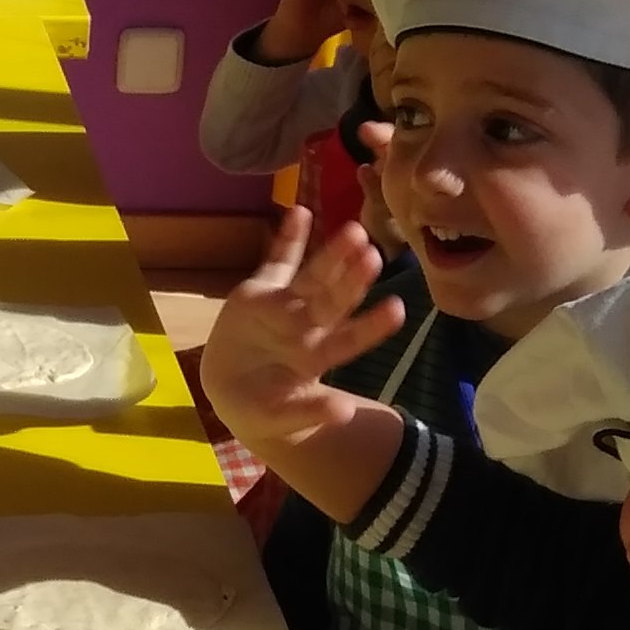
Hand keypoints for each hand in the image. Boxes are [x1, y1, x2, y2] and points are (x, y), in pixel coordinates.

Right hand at [197, 204, 404, 464]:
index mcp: (317, 357)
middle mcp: (308, 326)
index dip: (371, 326)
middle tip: (375, 255)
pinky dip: (288, 238)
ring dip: (332, 253)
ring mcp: (286, 305)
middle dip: (353, 279)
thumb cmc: (263, 407)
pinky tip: (300, 211)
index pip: (348, 340)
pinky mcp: (261, 291)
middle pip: (334, 300)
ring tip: (354, 230)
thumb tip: (345, 413)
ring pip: (313, 276)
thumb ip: (310, 412)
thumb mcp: (280, 417)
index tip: (398, 310)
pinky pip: (277, 261)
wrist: (232, 390)